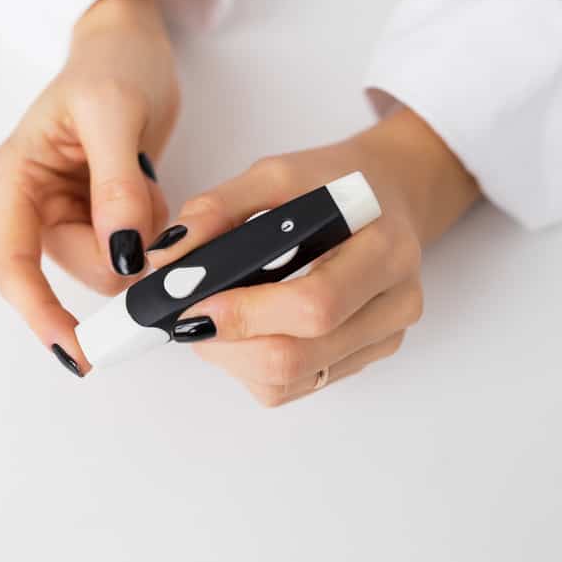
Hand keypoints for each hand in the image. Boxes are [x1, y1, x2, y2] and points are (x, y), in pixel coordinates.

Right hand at [0, 0, 178, 374]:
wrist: (130, 46)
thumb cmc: (110, 64)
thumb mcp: (114, 112)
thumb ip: (115, 185)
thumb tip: (120, 251)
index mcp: (12, 181)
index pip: (14, 266)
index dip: (42, 315)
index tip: (78, 352)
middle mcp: (29, 205)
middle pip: (77, 269)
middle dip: (123, 248)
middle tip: (148, 195)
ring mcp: (63, 214)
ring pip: (109, 265)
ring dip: (142, 235)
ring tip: (144, 176)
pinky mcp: (95, 217)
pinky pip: (130, 249)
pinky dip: (151, 228)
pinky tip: (148, 183)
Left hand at [146, 108, 479, 405]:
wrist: (388, 195)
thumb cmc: (332, 184)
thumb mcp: (275, 175)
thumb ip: (218, 209)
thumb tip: (167, 257)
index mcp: (383, 249)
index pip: (314, 304)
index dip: (246, 314)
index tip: (191, 306)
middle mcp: (394, 303)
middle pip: (299, 356)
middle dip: (227, 343)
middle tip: (186, 318)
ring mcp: (382, 339)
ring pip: (289, 381)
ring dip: (232, 358)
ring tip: (210, 318)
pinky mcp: (362, 359)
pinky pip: (294, 386)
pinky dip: (251, 368)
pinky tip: (241, 331)